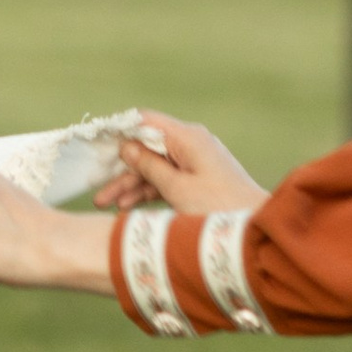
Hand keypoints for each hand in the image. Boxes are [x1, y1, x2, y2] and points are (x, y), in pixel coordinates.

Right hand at [88, 113, 268, 217]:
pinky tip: (127, 207)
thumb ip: (149, 166)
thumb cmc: (219, 207)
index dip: (119, 129)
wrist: (256, 229)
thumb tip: (126, 146)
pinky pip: (166, 181)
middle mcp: (191, 144)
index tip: (96, 142)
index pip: (145, 121)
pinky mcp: (198, 180)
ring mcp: (195, 163)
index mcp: (188, 138)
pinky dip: (147, 193)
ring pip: (154, 168)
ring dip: (130, 185)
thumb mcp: (177, 188)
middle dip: (120, 168)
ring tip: (105, 205)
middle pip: (146, 148)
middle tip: (96, 187)